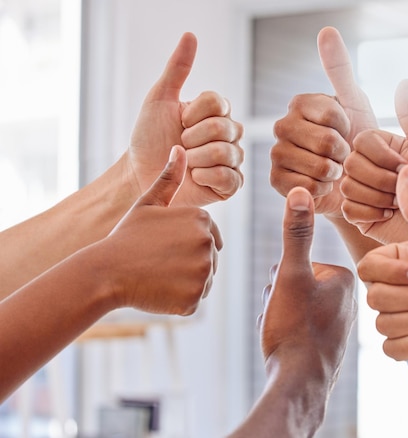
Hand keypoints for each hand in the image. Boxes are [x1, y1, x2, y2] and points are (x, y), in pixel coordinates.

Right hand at [101, 145, 221, 315]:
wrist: (105, 272)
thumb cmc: (126, 236)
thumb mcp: (148, 204)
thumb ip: (169, 178)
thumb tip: (181, 148)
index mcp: (202, 220)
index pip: (209, 237)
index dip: (184, 245)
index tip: (163, 246)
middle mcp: (208, 243)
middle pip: (209, 259)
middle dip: (188, 263)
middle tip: (159, 262)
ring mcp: (203, 272)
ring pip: (204, 280)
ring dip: (185, 282)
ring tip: (158, 275)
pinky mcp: (195, 297)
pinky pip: (194, 300)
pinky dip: (179, 300)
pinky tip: (158, 290)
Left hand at [127, 32, 243, 206]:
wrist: (140, 175)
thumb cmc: (149, 138)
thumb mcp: (159, 99)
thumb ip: (177, 69)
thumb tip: (190, 36)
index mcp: (216, 113)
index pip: (218, 102)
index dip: (193, 114)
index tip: (178, 122)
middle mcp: (229, 135)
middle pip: (223, 127)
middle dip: (191, 138)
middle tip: (179, 145)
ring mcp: (232, 160)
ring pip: (226, 153)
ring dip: (195, 159)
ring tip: (185, 163)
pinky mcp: (231, 185)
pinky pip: (229, 177)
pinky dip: (205, 176)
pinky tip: (193, 177)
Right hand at [258, 187, 356, 380]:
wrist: (298, 384)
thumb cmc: (296, 328)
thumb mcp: (292, 274)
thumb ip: (296, 232)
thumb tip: (299, 190)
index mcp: (346, 279)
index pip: (301, 263)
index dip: (284, 279)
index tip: (290, 299)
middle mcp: (348, 301)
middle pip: (298, 284)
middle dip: (283, 297)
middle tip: (286, 317)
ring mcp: (339, 324)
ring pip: (297, 305)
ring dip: (283, 314)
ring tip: (286, 331)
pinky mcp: (329, 345)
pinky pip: (300, 326)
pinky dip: (289, 332)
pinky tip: (288, 345)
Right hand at [270, 26, 376, 218]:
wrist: (351, 180)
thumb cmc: (355, 140)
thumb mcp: (354, 101)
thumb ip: (340, 68)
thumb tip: (327, 30)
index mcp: (299, 104)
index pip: (331, 114)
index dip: (348, 127)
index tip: (348, 130)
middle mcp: (283, 126)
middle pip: (325, 142)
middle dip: (345, 153)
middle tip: (343, 155)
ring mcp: (277, 153)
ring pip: (317, 165)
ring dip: (335, 173)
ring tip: (334, 170)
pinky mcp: (276, 180)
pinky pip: (306, 186)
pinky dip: (322, 189)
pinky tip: (322, 185)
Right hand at [341, 80, 407, 243]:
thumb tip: (404, 82)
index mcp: (379, 147)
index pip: (361, 140)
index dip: (383, 157)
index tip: (406, 167)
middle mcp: (364, 165)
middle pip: (350, 164)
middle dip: (383, 181)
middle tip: (401, 189)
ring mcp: (357, 189)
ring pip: (347, 187)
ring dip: (379, 198)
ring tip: (396, 203)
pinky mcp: (354, 213)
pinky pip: (348, 209)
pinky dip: (372, 214)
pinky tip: (386, 215)